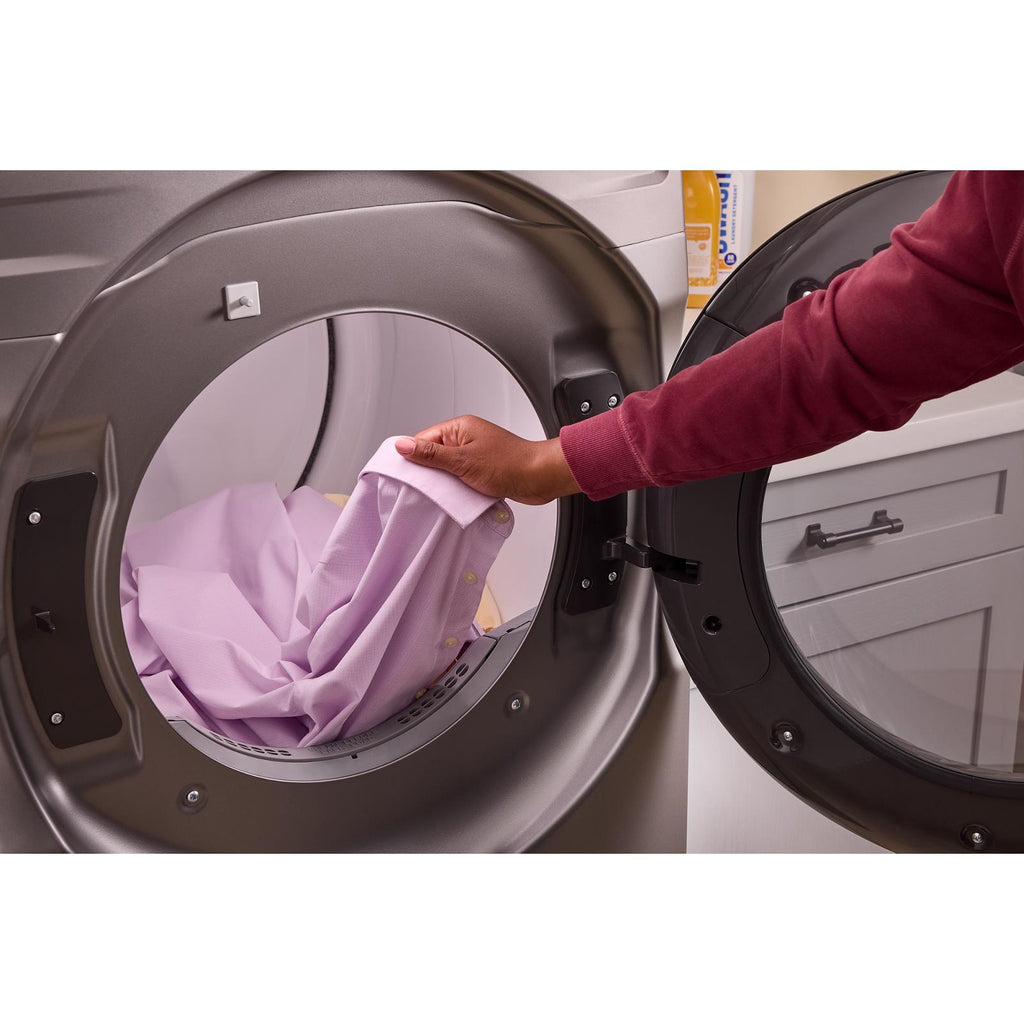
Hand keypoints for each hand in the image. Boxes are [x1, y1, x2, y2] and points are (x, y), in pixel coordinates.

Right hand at [394, 415, 580, 504]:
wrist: (540, 477)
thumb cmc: (510, 464)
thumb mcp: (462, 461)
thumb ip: (431, 455)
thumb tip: (403, 445)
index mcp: (459, 428)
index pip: (424, 439)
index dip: (413, 457)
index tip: (405, 474)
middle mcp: (467, 439)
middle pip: (434, 455)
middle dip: (430, 473)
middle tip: (426, 488)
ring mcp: (475, 454)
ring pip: (448, 470)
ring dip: (446, 483)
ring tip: (446, 493)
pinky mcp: (483, 469)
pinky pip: (462, 478)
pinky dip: (459, 488)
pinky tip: (459, 497)